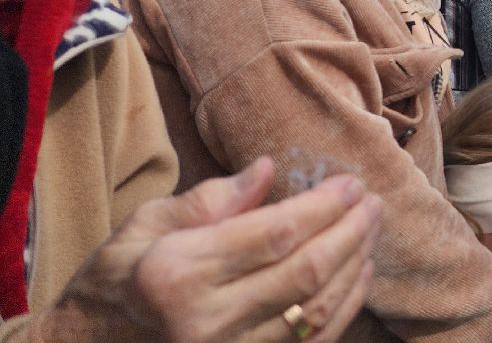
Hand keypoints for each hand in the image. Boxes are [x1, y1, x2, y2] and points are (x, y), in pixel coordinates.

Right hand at [41, 157, 378, 341]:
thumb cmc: (114, 282)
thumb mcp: (145, 226)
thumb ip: (211, 200)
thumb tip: (268, 170)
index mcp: (176, 274)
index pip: (274, 234)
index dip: (322, 206)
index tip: (349, 182)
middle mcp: (204, 322)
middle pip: (305, 272)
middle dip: (349, 231)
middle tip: (371, 200)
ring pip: (316, 310)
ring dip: (354, 265)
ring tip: (372, 228)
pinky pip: (311, 342)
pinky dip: (343, 307)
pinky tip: (358, 273)